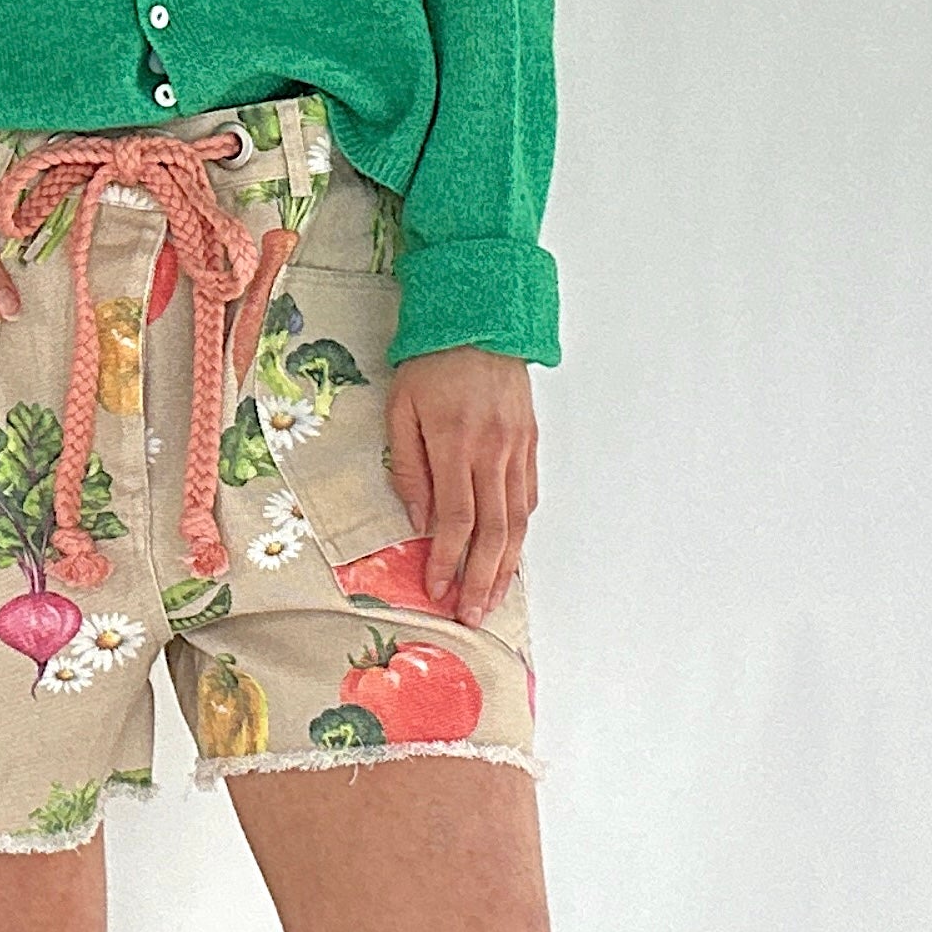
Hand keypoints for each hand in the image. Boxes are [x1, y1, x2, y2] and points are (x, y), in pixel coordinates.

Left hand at [384, 346, 537, 624]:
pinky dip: (521, 531)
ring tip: (494, 598)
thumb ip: (409, 467)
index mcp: (456, 442)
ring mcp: (517, 447)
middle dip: (482, 579)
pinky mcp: (531, 442)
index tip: (437, 589)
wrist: (480, 317)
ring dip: (506, 565)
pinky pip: (529, 496)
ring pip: (517, 520)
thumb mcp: (401, 409)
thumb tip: (419, 520)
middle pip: (493, 530)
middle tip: (472, 615)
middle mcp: (493, 450)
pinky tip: (511, 554)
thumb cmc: (432, 361)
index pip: (456, 518)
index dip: (448, 560)